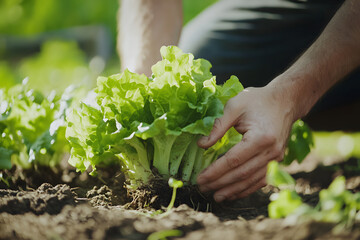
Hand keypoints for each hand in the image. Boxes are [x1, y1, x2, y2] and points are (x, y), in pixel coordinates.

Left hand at [197, 85, 296, 201]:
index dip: (216, 171)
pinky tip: (233, 193)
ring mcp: (276, 158)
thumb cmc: (258, 100)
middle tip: (202, 188)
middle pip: (242, 173)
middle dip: (220, 183)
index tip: (200, 178)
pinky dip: (246, 189)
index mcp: (260, 137)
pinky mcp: (277, 161)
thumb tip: (202, 145)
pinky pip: (261, 180)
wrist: (285, 101)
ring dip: (233, 190)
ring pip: (251, 180)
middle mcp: (271, 151)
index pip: (234, 160)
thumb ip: (218, 126)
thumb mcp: (235, 106)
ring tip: (216, 196)